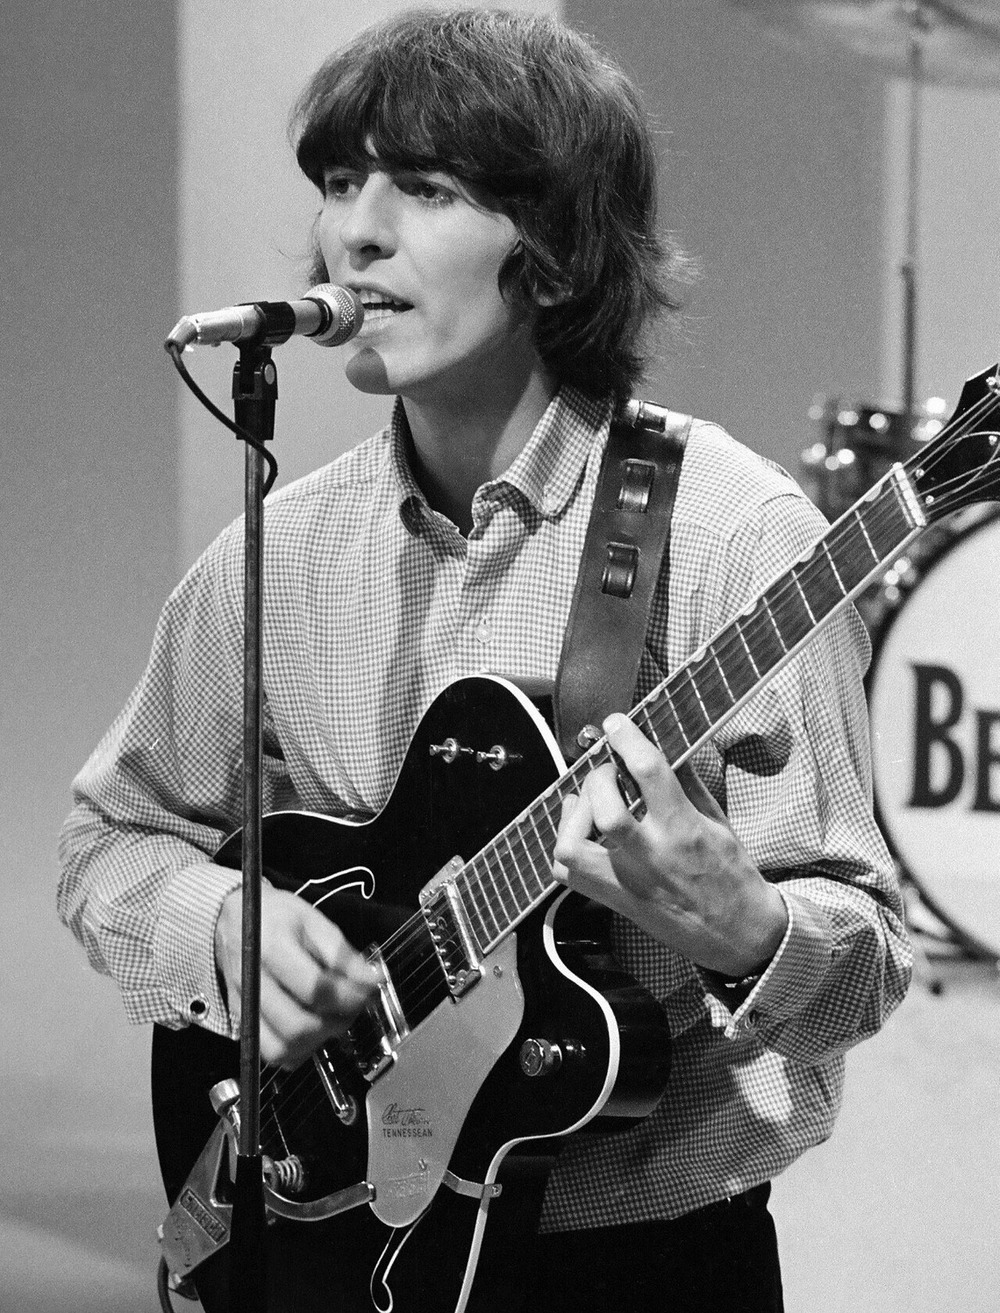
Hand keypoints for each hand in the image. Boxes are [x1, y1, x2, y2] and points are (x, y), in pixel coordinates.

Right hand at [214, 884, 378, 1067]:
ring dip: (318, 1041)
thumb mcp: (312, 920)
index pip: (314, 988)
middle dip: (337, 1022)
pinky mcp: (243, 1023)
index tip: (369, 990)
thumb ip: (341, 953)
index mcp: (271, 948)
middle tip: (353, 1007)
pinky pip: (271, 1054)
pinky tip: (311, 1029)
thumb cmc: (274, 917)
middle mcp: (252, 983)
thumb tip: (371, 980)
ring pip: (282, 1049)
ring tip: (333, 1018)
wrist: (230, 920)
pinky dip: (297, 1051)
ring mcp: (244, 1007)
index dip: (349, 996)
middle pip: (297, 1025)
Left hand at [552, 714, 787, 977]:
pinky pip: (567, 873)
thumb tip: (663, 745)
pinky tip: (580, 829)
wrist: (738, 935)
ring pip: (573, 847)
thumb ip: (687, 782)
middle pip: (606, 810)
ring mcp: (628, 881)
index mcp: (685, 829)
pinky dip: (565, 844)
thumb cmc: (731, 877)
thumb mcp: (718, 822)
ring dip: (574, 816)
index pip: (649, 772)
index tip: (617, 724)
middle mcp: (652, 856)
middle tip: (609, 771)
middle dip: (600, 778)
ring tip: (588, 802)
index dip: (627, 738)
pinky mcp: (614, 900)